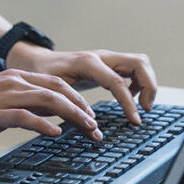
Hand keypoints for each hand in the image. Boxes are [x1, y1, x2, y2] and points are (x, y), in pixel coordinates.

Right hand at [0, 69, 100, 141]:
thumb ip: (22, 103)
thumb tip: (48, 116)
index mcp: (14, 77)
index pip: (56, 83)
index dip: (78, 98)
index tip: (90, 115)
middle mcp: (13, 82)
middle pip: (60, 90)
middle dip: (83, 107)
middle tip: (96, 125)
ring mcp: (5, 97)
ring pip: (50, 101)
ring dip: (74, 116)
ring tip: (87, 129)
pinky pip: (27, 117)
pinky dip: (45, 125)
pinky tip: (56, 134)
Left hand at [8, 44, 156, 124]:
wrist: (34, 61)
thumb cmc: (40, 75)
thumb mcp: (50, 90)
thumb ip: (69, 106)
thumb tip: (89, 126)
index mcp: (87, 63)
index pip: (118, 82)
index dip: (129, 103)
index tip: (135, 121)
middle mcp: (100, 56)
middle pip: (140, 63)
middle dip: (149, 87)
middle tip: (145, 109)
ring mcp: (106, 58)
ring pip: (140, 63)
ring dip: (147, 83)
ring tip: (140, 105)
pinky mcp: (107, 63)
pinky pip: (133, 68)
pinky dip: (138, 82)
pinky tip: (129, 98)